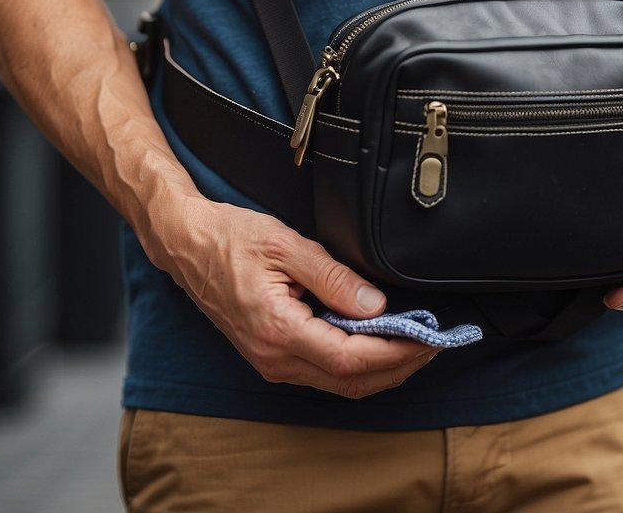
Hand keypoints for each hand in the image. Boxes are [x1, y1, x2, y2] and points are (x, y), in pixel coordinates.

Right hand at [152, 196, 437, 398]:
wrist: (186, 244)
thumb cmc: (230, 238)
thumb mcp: (287, 246)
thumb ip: (335, 278)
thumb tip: (377, 305)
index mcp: (278, 332)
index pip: (352, 360)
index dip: (398, 353)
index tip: (430, 338)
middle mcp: (275, 358)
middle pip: (352, 382)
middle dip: (399, 367)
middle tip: (436, 344)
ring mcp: (272, 362)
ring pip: (340, 383)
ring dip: (382, 370)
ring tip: (417, 344)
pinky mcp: (272, 356)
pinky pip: (325, 372)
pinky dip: (359, 365)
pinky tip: (380, 342)